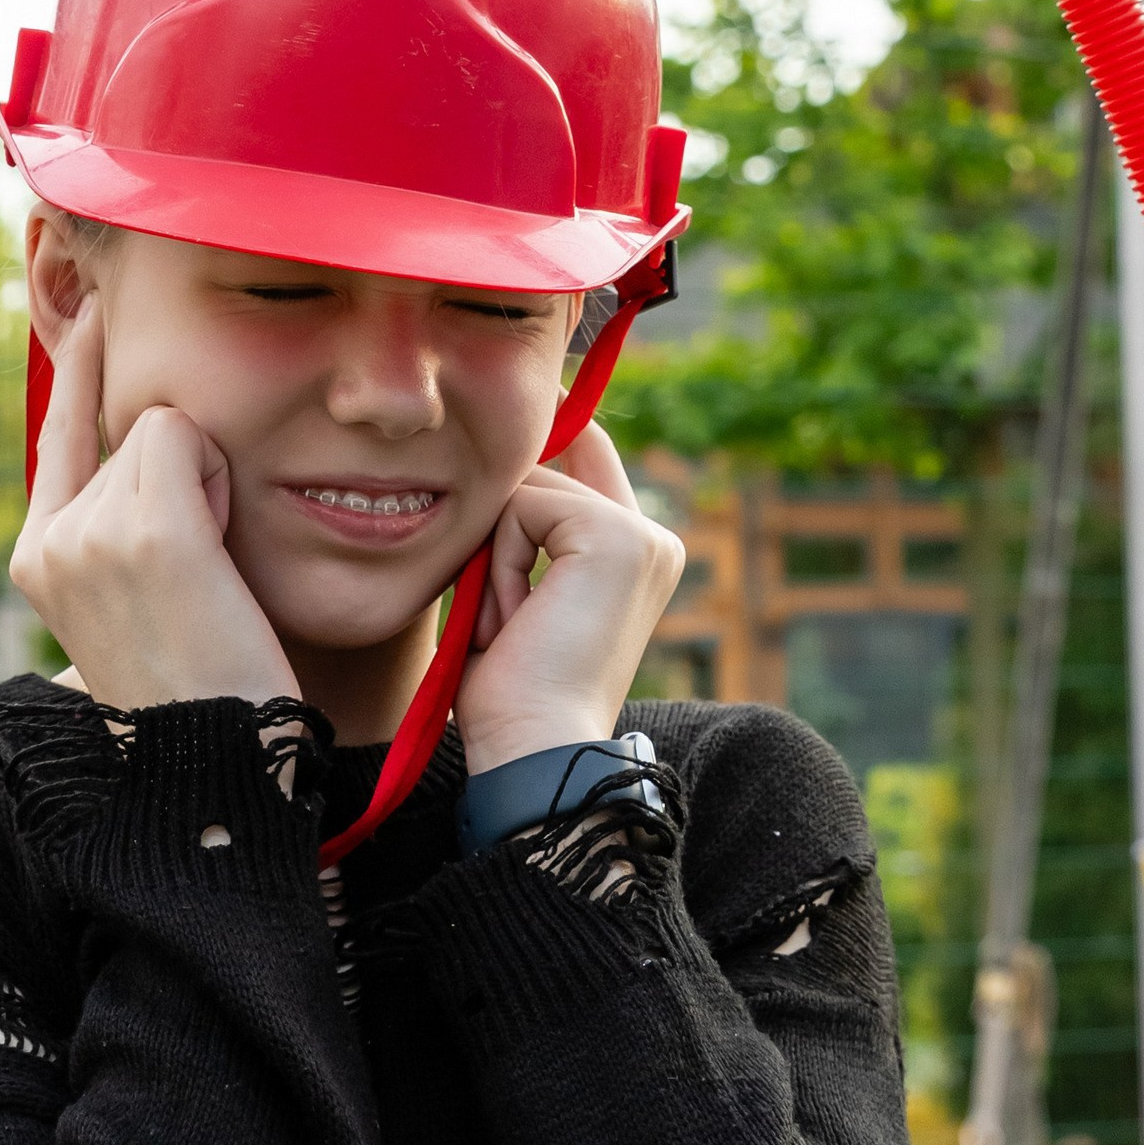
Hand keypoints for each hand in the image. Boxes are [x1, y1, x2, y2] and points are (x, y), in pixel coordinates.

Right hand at [10, 298, 297, 710]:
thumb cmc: (208, 681)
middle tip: (202, 576)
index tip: (91, 307)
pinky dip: (214, 475)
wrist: (223, 760)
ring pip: (162, 425)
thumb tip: (146, 431)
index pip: (59, 432)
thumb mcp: (143, 593)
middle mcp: (50, 543)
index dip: (78, 365)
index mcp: (38, 560)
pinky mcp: (144, 531)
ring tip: (211, 577)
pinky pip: (181, 432)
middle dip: (185, 473)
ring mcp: (89, 535)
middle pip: (132, 429)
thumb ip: (125, 520)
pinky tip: (215, 546)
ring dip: (207, 480)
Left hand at [452, 422, 685, 774]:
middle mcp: (651, 537)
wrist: (533, 748)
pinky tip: (513, 619)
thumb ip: (519, 532)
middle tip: (502, 614)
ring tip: (506, 626)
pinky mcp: (614, 535)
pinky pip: (521, 506)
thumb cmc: (510, 694)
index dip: (547, 429)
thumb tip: (496, 465)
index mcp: (636, 553)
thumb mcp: (513, 595)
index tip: (527, 396)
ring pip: (525, 486)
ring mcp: (639, 533)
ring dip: (492, 557)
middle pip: (551, 459)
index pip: (586, 450)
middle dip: (500, 522)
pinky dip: (498, 563)